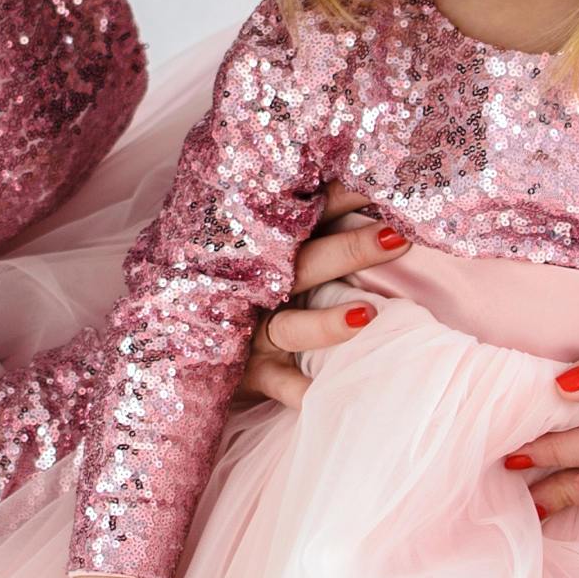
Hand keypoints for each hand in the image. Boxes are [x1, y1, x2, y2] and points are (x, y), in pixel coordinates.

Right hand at [236, 184, 411, 411]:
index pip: (313, 216)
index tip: (384, 183)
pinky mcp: (246, 372)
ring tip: (367, 316)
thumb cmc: (246, 297)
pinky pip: (277, 383)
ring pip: (291, 326)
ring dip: (327, 323)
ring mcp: (251, 330)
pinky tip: (323, 393)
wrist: (181, 343)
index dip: (346, 198)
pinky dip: (299, 389)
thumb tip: (381, 208)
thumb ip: (314, 235)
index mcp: (274, 251)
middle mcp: (260, 286)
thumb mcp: (271, 259)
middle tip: (397, 237)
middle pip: (308, 264)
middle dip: (352, 250)